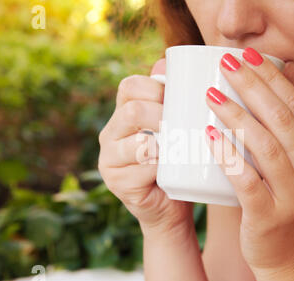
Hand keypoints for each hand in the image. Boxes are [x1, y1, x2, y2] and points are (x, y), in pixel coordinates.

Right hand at [98, 59, 192, 236]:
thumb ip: (171, 99)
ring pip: (138, 142)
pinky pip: (141, 169)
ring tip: (182, 149)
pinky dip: (162, 169)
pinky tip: (172, 171)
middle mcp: (110, 134)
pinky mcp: (116, 182)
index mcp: (123, 114)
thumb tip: (165, 63)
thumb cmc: (178, 162)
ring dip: (166, 145)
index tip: (179, 99)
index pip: (130, 86)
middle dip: (163, 116)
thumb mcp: (177, 128)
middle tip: (184, 127)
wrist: (172, 205)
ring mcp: (109, 159)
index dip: (155, 88)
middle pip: (132, 111)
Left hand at [204, 48, 293, 271]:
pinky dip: (228, 156)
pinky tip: (210, 135)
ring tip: (211, 95)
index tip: (248, 56)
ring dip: (236, 115)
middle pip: (280, 118)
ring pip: (265, 145)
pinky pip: (247, 181)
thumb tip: (247, 102)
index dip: (271, 78)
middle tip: (226, 64)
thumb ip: (281, 140)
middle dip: (252, 86)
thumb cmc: (288, 208)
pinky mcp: (270, 216)